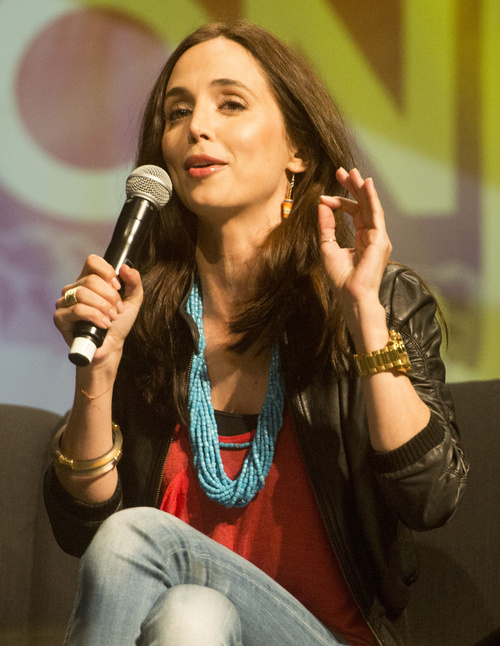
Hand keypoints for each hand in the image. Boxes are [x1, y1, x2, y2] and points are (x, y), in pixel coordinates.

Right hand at [54, 255, 142, 368]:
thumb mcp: (132, 301)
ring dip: (103, 307)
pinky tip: (103, 325)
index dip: (107, 272)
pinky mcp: (60, 317)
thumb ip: (134, 282)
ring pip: (83, 293)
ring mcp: (65, 302)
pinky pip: (77, 310)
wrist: (111, 347)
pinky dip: (94, 317)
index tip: (118, 287)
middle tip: (116, 310)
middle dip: (110, 297)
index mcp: (89, 280)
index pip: (92, 261)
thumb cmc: (118, 323)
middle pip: (91, 280)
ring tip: (110, 319)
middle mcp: (74, 288)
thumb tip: (126, 268)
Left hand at [318, 168, 390, 347]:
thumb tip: (322, 205)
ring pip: (370, 206)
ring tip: (352, 172)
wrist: (352, 295)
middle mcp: (372, 235)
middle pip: (363, 205)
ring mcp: (378, 237)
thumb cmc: (342, 279)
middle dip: (353, 187)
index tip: (324, 197)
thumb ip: (327, 227)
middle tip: (342, 171)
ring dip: (361, 188)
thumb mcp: (328, 247)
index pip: (353, 213)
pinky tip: (366, 184)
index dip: (339, 202)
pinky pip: (375, 214)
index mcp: (362, 238)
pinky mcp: (381, 239)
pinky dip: (371, 198)